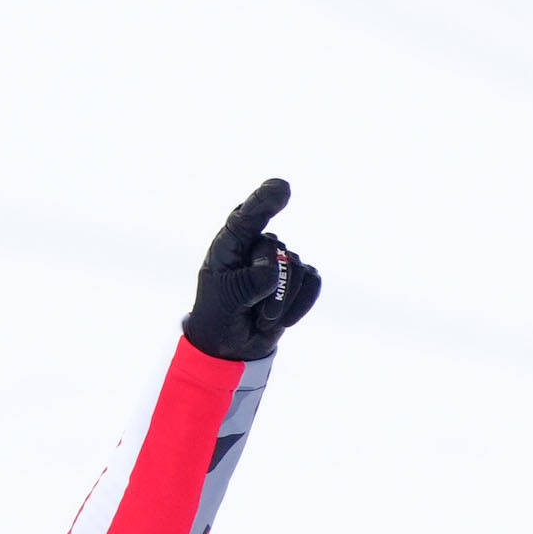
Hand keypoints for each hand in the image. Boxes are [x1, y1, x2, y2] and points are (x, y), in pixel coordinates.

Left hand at [184, 177, 321, 361]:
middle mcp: (258, 244)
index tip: (281, 189)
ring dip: (278, 305)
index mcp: (231, 242)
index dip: (264, 201)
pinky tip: (282, 320)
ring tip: (259, 317)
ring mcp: (281, 259)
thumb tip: (277, 269)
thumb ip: (249, 282)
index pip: (247, 216)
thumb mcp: (225, 300)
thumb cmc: (219, 315)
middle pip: (276, 252)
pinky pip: (313, 282)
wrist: (231, 344)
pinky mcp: (300, 277)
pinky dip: (299, 306)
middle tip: (245, 310)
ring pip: (296, 271)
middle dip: (266, 289)